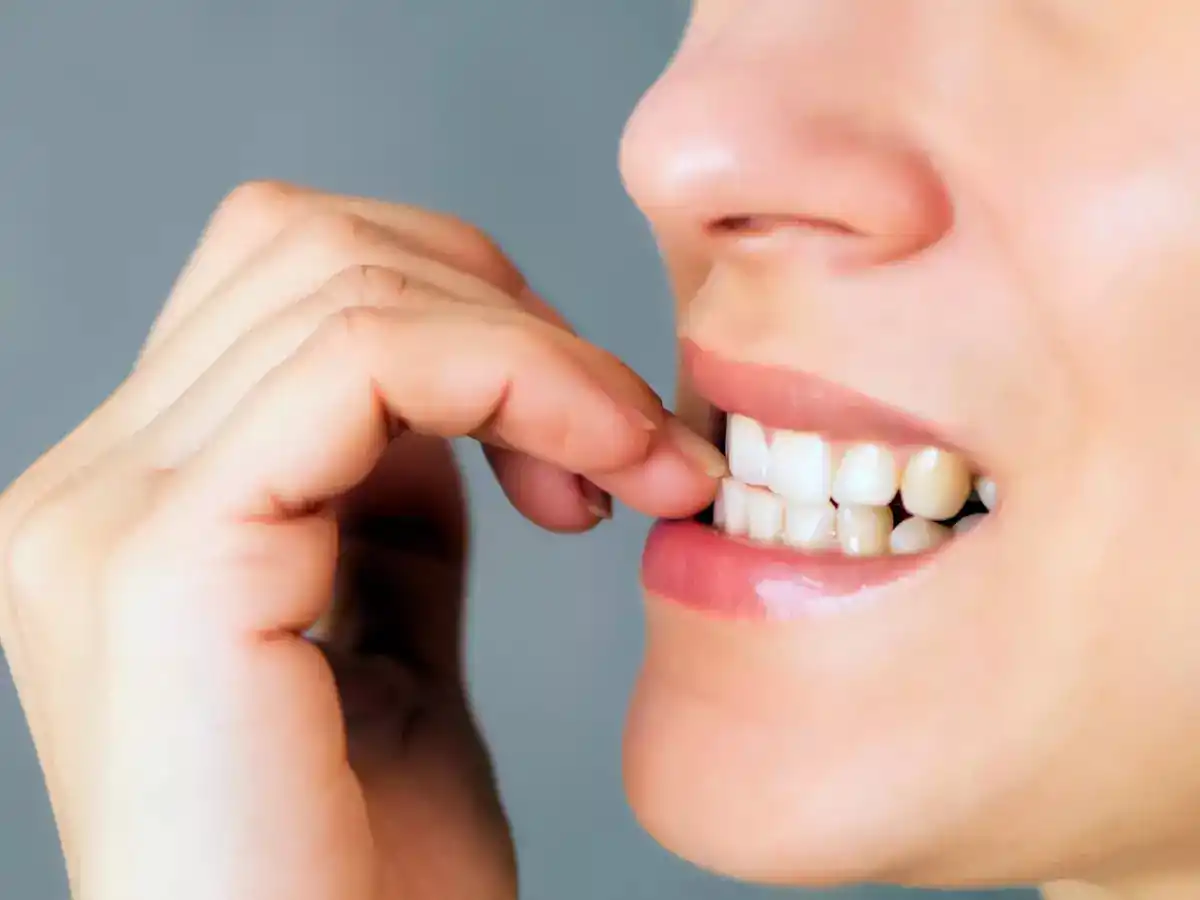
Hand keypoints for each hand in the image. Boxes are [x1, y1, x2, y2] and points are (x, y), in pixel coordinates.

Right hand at [0, 182, 724, 899]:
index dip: (471, 318)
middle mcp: (91, 490)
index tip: (598, 436)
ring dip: (538, 351)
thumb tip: (442, 408)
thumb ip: (390, 518)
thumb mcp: (390, 651)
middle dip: (507, 310)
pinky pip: (366, 359)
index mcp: (138, 505)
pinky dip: (519, 379)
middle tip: (625, 435)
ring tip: (636, 464)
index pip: (291, 284)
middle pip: (310, 246)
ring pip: (345, 278)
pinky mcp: (166, 559)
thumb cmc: (367, 884)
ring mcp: (108, 514)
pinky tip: (598, 472)